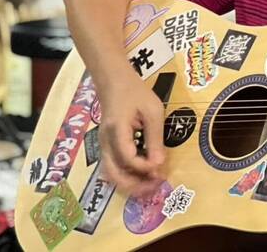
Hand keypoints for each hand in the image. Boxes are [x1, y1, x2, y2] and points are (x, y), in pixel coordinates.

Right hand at [97, 68, 165, 194]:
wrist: (114, 81)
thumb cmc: (136, 93)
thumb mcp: (152, 111)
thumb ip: (155, 138)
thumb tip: (159, 164)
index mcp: (116, 131)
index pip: (128, 158)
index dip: (145, 167)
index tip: (162, 167)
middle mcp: (105, 142)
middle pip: (114, 175)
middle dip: (135, 185)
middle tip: (156, 185)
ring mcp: (104, 146)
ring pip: (111, 175)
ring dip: (130, 184)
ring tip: (150, 185)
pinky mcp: (107, 147)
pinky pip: (113, 168)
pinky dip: (126, 176)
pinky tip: (142, 175)